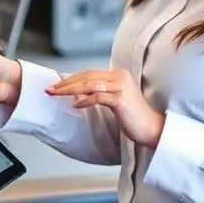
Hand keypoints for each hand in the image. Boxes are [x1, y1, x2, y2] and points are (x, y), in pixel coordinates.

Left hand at [46, 69, 164, 148]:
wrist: (152, 128)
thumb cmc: (133, 117)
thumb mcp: (115, 99)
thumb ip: (101, 92)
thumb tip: (78, 92)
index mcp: (118, 74)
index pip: (89, 73)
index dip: (71, 78)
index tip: (57, 85)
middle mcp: (120, 77)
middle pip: (86, 77)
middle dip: (66, 83)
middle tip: (51, 89)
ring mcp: (121, 87)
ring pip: (89, 85)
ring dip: (70, 90)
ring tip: (57, 94)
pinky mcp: (120, 98)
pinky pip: (97, 97)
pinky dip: (84, 100)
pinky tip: (76, 105)